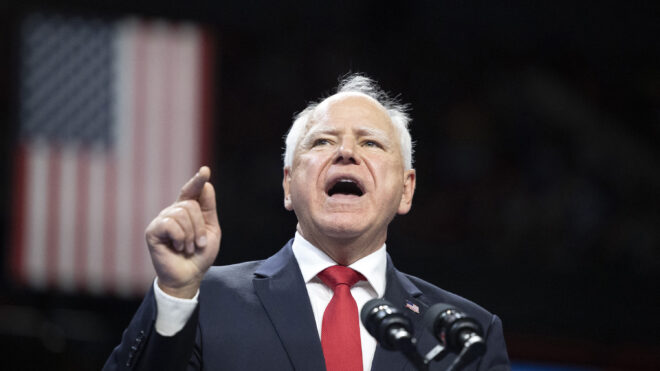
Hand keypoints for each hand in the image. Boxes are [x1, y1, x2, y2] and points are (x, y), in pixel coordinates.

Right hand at [145, 166, 220, 297]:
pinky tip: (177, 248)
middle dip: (200, 226)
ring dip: (191, 235)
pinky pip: (171, 224)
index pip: (192, 191)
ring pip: (182, 213)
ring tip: (188, 248)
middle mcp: (172, 212)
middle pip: (191, 205)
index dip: (198, 180)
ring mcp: (161, 220)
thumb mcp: (211, 230)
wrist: (189, 276)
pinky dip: (180, 238)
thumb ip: (208, 208)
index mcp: (187, 211)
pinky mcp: (152, 231)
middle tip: (198, 244)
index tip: (205, 171)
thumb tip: (207, 184)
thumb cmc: (199, 255)